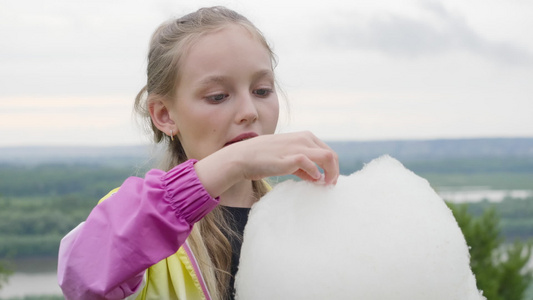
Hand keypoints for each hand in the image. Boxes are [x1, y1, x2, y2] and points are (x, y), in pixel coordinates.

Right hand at [195, 131, 338, 197]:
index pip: (327, 150)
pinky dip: (316, 174)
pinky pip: (312, 164)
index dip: (331, 166)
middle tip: (330, 185)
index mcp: (303, 137)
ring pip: (328, 157)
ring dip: (331, 173)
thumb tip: (317, 177)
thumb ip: (302, 167)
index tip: (327, 180)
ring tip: (326, 185)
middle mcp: (304, 139)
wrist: (242, 157)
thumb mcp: (286, 159)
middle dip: (334, 171)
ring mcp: (298, 147)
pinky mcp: (292, 157)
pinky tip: (312, 181)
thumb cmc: (262, 159)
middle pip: (331, 154)